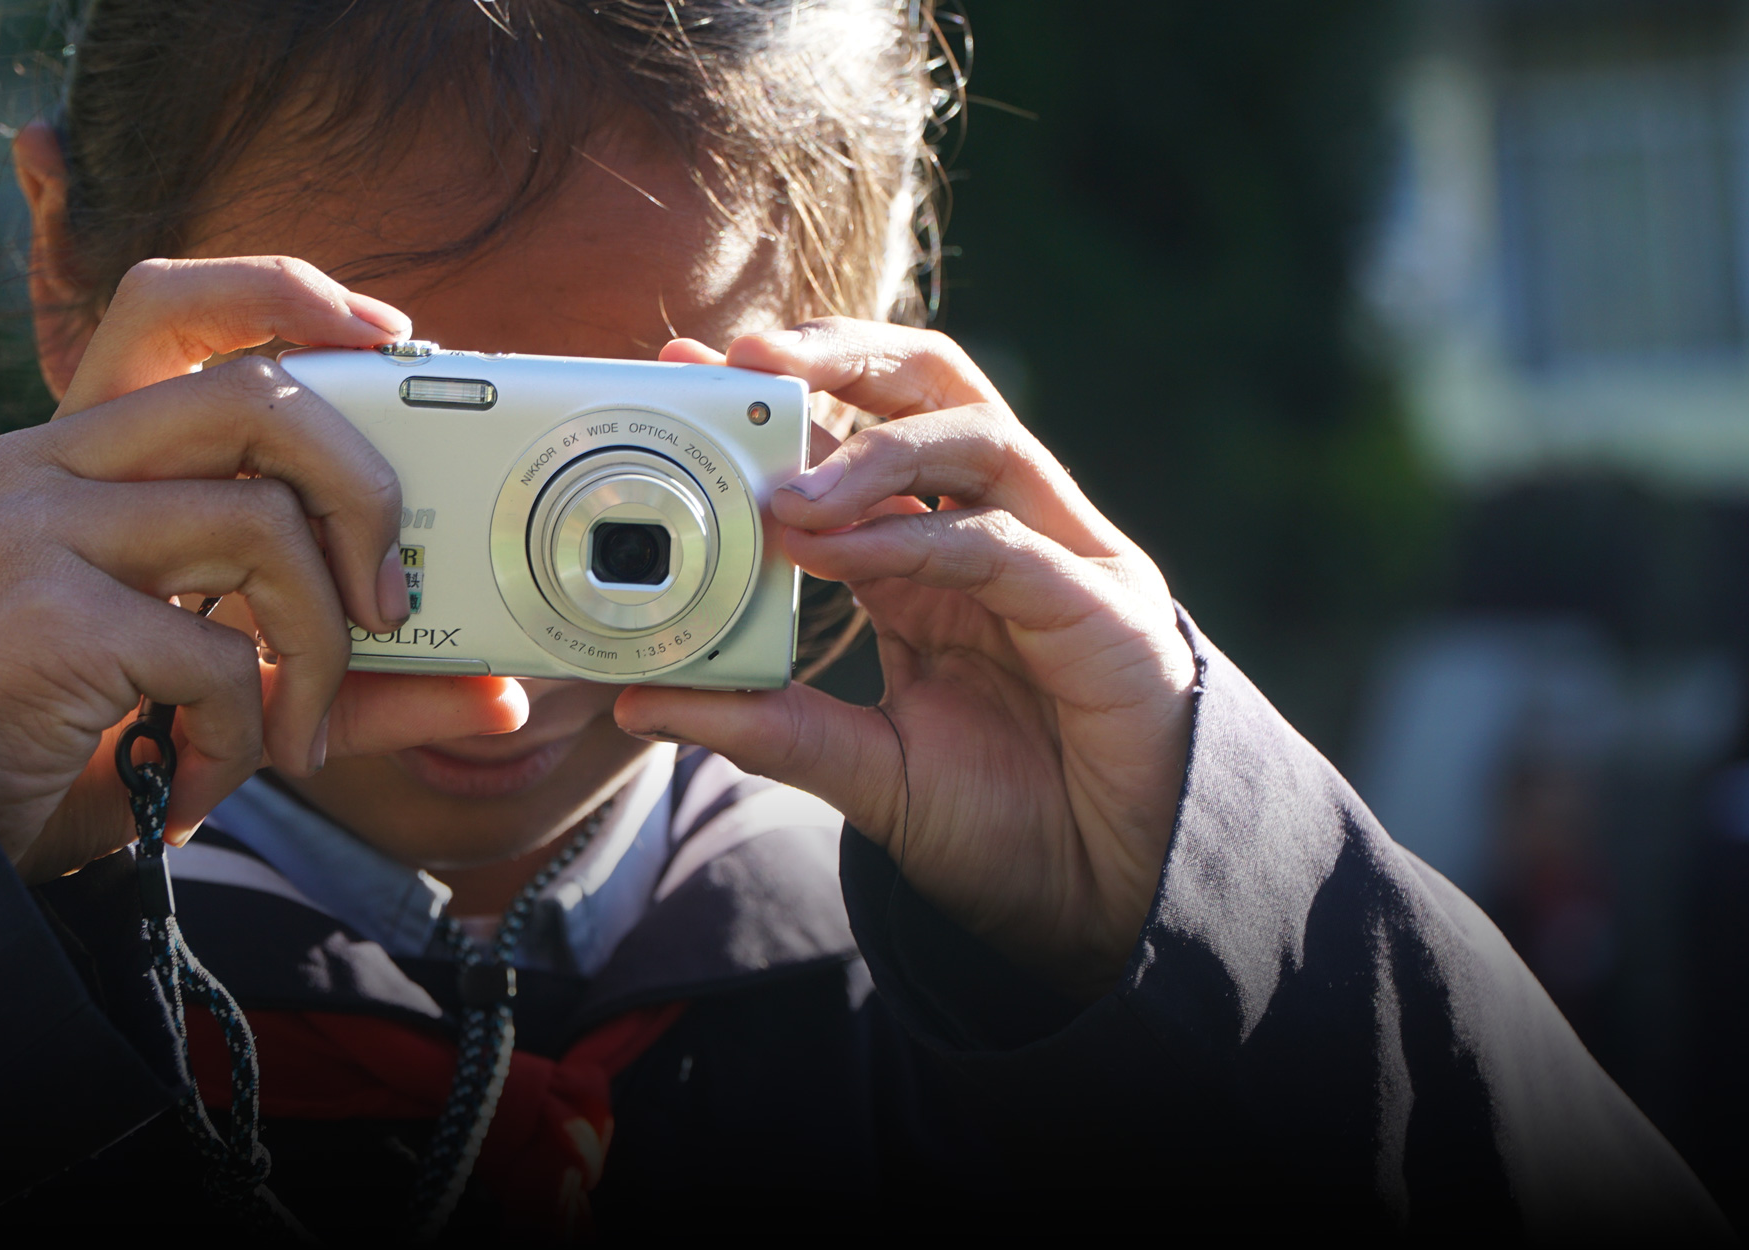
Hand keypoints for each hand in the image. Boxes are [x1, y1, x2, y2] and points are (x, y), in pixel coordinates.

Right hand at [0, 257, 526, 881]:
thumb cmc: (57, 744)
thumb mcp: (205, 685)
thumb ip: (337, 670)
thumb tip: (499, 690)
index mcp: (74, 455)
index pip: (167, 303)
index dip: (285, 291)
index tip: (388, 339)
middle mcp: (44, 465)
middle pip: (256, 394)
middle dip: (365, 489)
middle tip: (392, 598)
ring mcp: (35, 531)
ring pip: (259, 524)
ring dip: (321, 645)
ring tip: (298, 731)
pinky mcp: (46, 615)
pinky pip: (219, 655)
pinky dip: (246, 732)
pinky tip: (209, 773)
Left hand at [614, 321, 1196, 996]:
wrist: (1110, 897)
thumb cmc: (1007, 820)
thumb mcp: (863, 769)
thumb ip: (766, 727)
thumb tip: (638, 700)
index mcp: (936, 556)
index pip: (860, 432)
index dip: (783, 391)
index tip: (687, 363)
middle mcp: (1000, 531)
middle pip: (932, 389)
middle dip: (840, 354)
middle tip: (742, 355)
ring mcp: (1063, 557)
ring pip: (978, 438)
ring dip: (872, 451)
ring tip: (782, 494)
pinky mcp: (1106, 606)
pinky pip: (1005, 545)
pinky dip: (916, 539)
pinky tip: (840, 552)